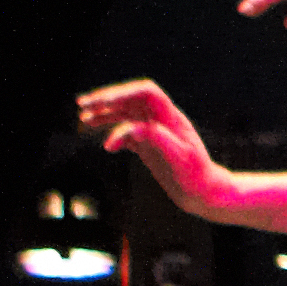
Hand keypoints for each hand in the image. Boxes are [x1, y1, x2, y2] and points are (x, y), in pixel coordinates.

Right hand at [76, 77, 230, 216]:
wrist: (205, 192)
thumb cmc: (194, 175)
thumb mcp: (176, 157)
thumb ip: (154, 138)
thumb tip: (128, 129)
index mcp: (171, 118)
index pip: (145, 92)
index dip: (122, 93)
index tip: (100, 103)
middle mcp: (163, 121)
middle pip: (133, 99)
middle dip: (107, 98)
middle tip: (82, 104)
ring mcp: (156, 133)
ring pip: (128, 114)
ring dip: (106, 114)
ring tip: (84, 119)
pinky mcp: (151, 146)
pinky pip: (130, 132)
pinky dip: (115, 134)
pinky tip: (108, 147)